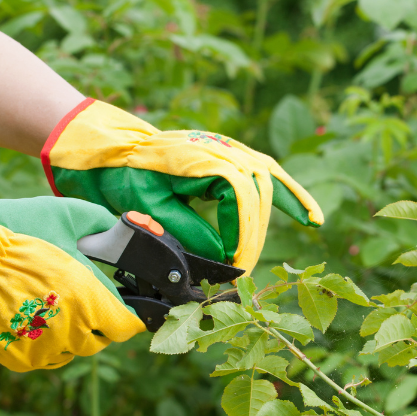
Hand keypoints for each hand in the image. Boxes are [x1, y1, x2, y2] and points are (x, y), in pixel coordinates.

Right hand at [0, 197, 144, 371]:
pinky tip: (42, 322)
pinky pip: (49, 358)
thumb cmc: (19, 235)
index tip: (127, 311)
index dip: (128, 317)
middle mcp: (71, 332)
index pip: (126, 326)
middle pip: (102, 340)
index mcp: (89, 301)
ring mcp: (45, 349)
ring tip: (60, 310)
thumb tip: (128, 230)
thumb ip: (107, 227)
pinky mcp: (21, 360)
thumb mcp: (72, 217)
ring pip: (76, 351)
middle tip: (89, 305)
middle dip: (100, 324)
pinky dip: (50, 344)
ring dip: (75, 335)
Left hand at [41, 99, 323, 271]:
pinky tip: (310, 217)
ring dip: (285, 207)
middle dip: (256, 233)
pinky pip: (266, 173)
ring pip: (267, 180)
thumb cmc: (118, 176)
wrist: (106, 148)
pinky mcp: (228, 156)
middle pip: (258, 192)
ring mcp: (227, 148)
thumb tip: (222, 258)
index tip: (235, 265)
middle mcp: (221, 148)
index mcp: (202, 158)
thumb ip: (185, 232)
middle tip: (245, 267)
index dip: (243, 235)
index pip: (240, 199)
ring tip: (304, 231)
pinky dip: (289, 193)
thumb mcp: (144, 208)